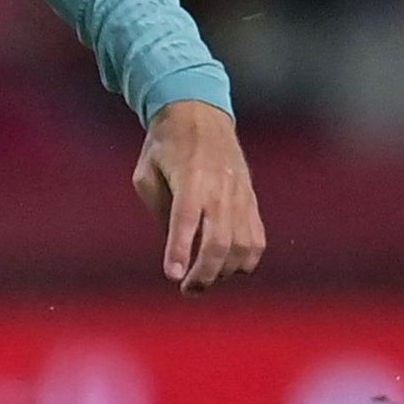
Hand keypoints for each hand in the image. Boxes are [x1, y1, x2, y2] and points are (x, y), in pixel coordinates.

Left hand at [132, 100, 266, 291]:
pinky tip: (228, 269)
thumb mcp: (146, 173)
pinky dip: (246, 260)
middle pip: (219, 241)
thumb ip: (160, 209)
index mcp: (190, 178)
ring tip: (203, 280)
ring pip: (242, 245)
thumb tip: (177, 246)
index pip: (185, 220)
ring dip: (224, 271)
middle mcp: (220, 188)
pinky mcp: (251, 200)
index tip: (172, 276)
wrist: (200, 114)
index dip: (179, 250)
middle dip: (204, 273)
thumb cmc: (166, 146)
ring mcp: (240, 195)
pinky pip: (257, 238)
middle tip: (187, 289)